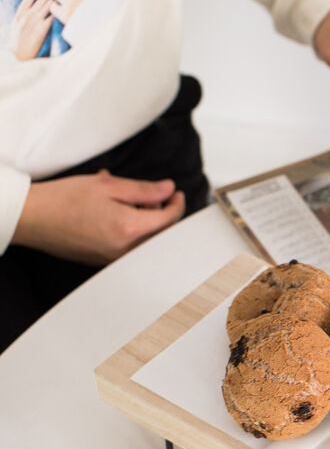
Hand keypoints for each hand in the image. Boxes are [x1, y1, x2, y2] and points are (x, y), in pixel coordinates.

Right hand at [10, 0, 52, 60]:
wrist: (20, 55)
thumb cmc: (19, 42)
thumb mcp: (16, 26)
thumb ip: (22, 17)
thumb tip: (31, 10)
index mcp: (19, 15)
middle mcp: (27, 17)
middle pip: (39, 2)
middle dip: (47, 0)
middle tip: (51, 0)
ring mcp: (34, 23)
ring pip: (47, 8)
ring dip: (53, 5)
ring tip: (56, 6)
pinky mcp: (42, 31)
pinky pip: (51, 19)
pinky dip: (56, 16)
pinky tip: (60, 15)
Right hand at [13, 170, 185, 264]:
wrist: (33, 218)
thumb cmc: (64, 199)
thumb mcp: (108, 186)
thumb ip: (144, 190)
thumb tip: (168, 190)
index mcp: (129, 229)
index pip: (169, 220)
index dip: (177, 205)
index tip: (176, 194)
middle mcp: (126, 250)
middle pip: (160, 233)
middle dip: (159, 212)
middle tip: (144, 195)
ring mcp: (116, 259)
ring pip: (145, 240)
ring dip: (143, 219)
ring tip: (122, 200)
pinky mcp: (106, 262)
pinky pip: (129, 246)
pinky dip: (130, 229)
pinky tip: (113, 212)